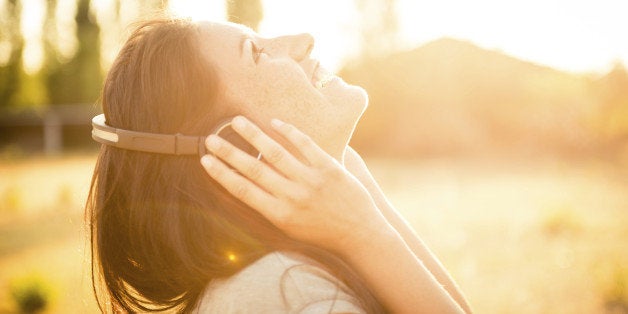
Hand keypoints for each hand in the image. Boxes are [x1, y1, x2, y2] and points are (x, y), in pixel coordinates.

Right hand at [200, 116, 390, 254]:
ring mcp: (311, 180)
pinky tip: (274, 122)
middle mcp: (292, 196)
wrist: (359, 233)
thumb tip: (246, 185)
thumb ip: (270, 206)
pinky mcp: (329, 167)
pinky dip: (289, 131)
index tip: (205, 160)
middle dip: (229, 152)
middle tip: (211, 138)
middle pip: (254, 169)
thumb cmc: (321, 232)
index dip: (222, 174)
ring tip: (237, 121)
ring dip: (253, 135)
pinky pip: (305, 145)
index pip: (243, 190)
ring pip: (276, 153)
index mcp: (279, 214)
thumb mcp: (290, 227)